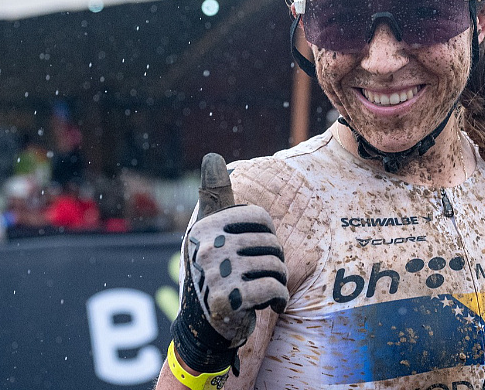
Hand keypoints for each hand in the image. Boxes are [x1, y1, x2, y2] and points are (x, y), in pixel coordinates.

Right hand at [170, 154, 288, 373]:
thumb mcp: (211, 233)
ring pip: (275, 266)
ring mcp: (215, 274)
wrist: (205, 328)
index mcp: (205, 227)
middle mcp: (206, 247)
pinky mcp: (226, 300)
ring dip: (278, 282)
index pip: (259, 218)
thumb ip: (214, 195)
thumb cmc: (215, 274)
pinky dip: (279, 298)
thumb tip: (211, 155)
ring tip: (265, 290)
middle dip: (275, 261)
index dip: (267, 235)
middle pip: (270, 243)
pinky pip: (273, 288)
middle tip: (262, 276)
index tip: (256, 250)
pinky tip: (271, 304)